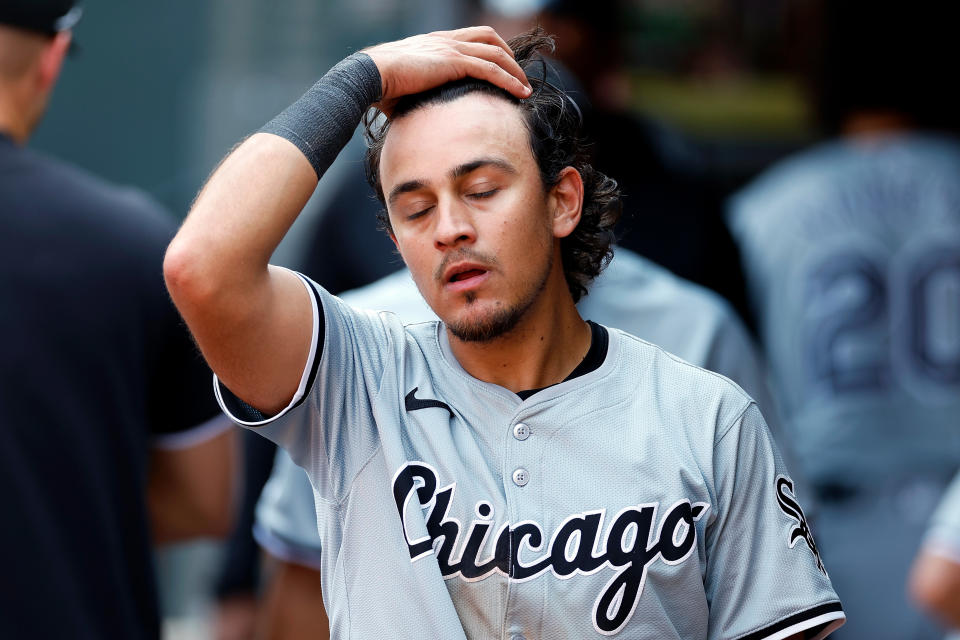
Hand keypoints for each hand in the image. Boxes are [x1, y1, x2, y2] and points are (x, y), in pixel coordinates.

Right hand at [364, 26, 531, 115]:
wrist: (369, 75)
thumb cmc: (379, 87)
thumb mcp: (404, 89)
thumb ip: (418, 98)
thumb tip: (421, 122)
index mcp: (434, 42)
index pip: (470, 38)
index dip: (489, 51)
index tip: (501, 71)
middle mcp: (445, 40)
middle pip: (489, 38)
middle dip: (508, 56)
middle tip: (518, 78)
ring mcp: (451, 48)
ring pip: (496, 53)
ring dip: (515, 71)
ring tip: (526, 89)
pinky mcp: (454, 62)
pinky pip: (491, 68)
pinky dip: (510, 80)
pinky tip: (521, 93)